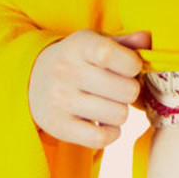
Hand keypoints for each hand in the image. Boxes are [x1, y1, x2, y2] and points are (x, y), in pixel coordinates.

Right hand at [28, 29, 151, 147]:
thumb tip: (147, 39)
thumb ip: (125, 42)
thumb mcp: (97, 43)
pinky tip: (105, 122)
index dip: (132, 64)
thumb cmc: (78, 59)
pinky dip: (111, 133)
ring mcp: (60, 100)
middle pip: (125, 90)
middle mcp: (65, 72)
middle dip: (131, 90)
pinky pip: (101, 139)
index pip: (110, 54)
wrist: (32, 79)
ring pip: (118, 115)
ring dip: (121, 111)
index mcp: (78, 46)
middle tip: (121, 88)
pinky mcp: (58, 126)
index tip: (131, 67)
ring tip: (110, 104)